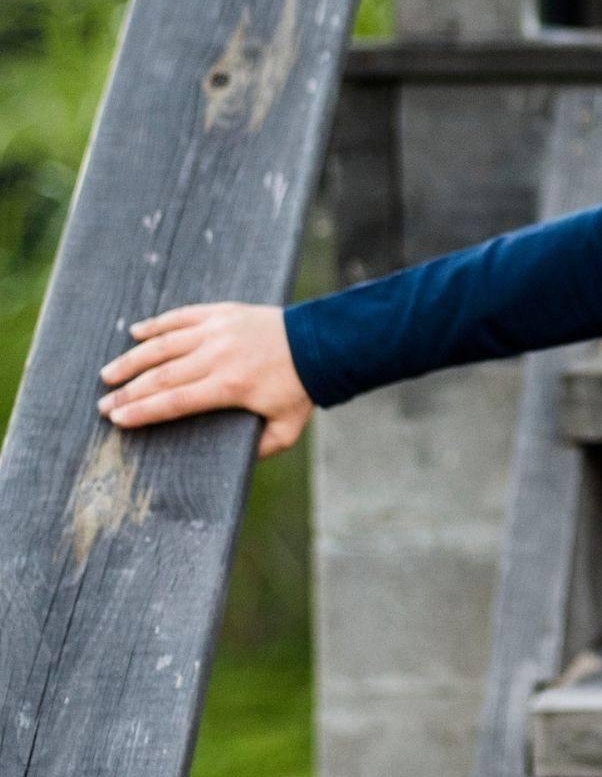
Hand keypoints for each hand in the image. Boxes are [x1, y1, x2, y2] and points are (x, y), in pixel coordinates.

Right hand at [96, 302, 313, 459]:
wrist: (322, 341)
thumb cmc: (303, 386)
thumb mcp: (288, 426)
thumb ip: (262, 448)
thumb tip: (238, 463)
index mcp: (230, 386)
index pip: (175, 401)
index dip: (143, 411)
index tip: (117, 420)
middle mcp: (219, 356)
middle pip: (162, 376)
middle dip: (128, 393)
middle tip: (103, 405)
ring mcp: (219, 331)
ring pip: (164, 345)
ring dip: (133, 360)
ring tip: (109, 375)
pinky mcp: (223, 313)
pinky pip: (182, 316)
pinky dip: (157, 324)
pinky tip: (135, 333)